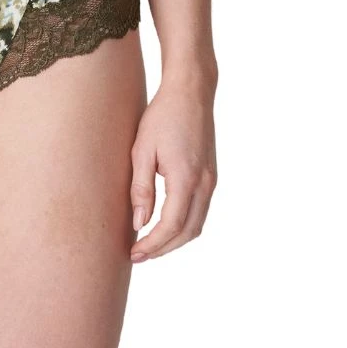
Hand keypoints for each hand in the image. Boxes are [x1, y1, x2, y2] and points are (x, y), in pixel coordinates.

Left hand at [129, 72, 216, 261]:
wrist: (191, 92)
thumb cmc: (162, 116)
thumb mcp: (142, 150)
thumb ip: (141, 189)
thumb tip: (138, 223)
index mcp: (186, 178)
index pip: (171, 225)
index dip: (153, 244)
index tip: (134, 253)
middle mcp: (205, 183)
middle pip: (188, 232)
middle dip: (163, 248)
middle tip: (138, 255)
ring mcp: (212, 180)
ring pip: (197, 224)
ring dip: (175, 240)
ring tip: (149, 244)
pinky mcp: (212, 176)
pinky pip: (201, 211)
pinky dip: (184, 225)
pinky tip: (165, 225)